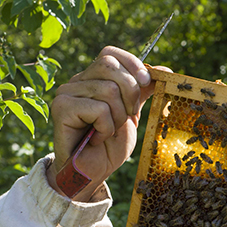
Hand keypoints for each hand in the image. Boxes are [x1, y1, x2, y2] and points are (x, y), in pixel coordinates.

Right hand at [46, 46, 169, 201]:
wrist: (92, 172)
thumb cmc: (109, 146)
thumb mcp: (131, 114)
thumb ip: (143, 91)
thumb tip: (165, 70)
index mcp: (93, 79)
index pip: (110, 54)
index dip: (132, 63)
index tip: (147, 82)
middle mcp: (77, 81)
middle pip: (110, 66)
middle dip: (130, 93)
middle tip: (128, 117)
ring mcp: (66, 93)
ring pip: (107, 90)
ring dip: (117, 118)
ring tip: (107, 132)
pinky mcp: (61, 108)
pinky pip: (98, 109)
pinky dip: (106, 128)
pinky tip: (96, 138)